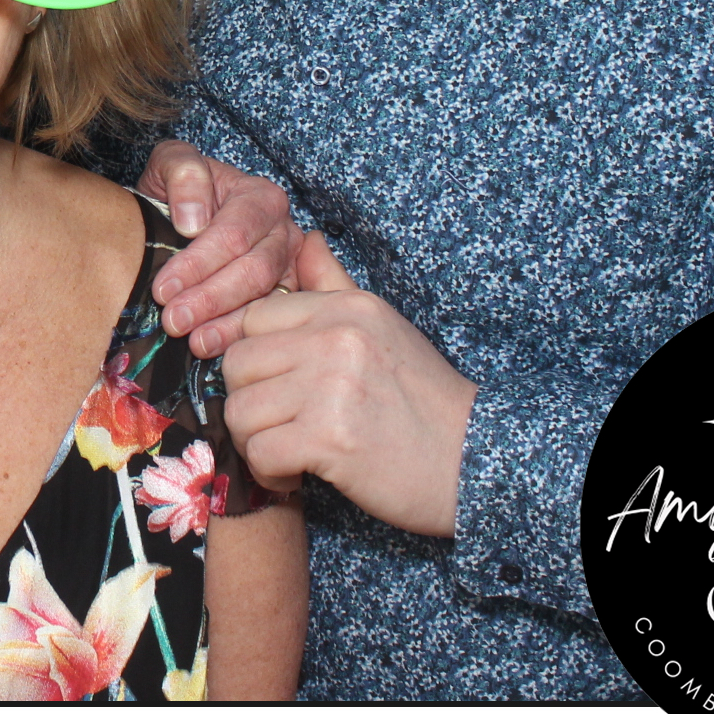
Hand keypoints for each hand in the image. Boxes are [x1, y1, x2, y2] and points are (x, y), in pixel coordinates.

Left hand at [141, 139, 315, 355]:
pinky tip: (213, 350)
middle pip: (254, 271)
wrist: (181, 214)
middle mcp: (283, 234)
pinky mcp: (282, 301)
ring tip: (194, 343)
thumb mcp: (171, 163)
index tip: (163, 288)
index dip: (197, 264)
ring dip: (228, 325)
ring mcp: (287, 270)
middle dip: (211, 298)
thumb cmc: (178, 190)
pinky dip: (239, 338)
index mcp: (261, 198)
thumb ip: (182, 172)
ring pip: (265, 301)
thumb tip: (193, 221)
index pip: (233, 235)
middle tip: (173, 320)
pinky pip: (268, 323)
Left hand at [220, 232, 479, 537]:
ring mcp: (332, 386)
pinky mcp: (329, 437)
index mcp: (348, 309)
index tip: (277, 387)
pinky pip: (259, 452)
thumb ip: (334, 286)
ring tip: (290, 452)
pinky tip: (299, 474)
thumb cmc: (424, 402)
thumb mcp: (383, 329)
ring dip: (256, 441)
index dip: (255, 359)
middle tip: (279, 426)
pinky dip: (271, 473)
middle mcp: (337, 337)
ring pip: (240, 411)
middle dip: (249, 402)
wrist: (475, 464)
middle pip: (237, 364)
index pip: (254, 318)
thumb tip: (305, 238)